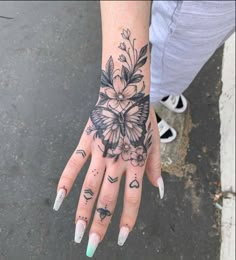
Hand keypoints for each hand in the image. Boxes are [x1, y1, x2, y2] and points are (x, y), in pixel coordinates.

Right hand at [53, 29, 163, 257]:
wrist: (125, 95)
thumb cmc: (141, 119)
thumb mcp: (155, 142)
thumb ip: (156, 167)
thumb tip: (159, 191)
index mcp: (135, 163)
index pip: (132, 199)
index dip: (127, 221)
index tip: (120, 238)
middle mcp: (117, 162)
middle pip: (108, 198)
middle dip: (100, 224)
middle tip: (92, 245)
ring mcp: (100, 153)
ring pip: (89, 187)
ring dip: (82, 211)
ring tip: (77, 231)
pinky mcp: (86, 143)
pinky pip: (73, 164)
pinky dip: (65, 181)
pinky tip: (57, 199)